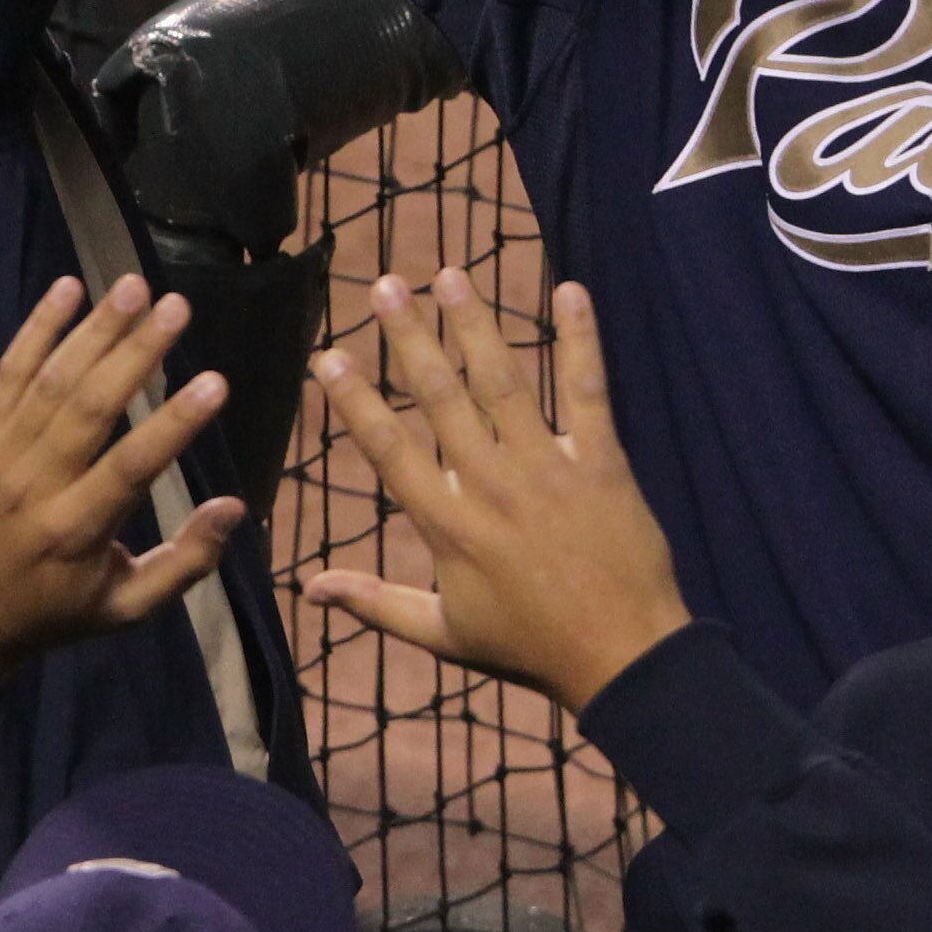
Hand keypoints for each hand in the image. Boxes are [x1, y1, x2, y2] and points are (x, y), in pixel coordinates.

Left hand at [0, 277, 240, 699]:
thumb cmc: (51, 611)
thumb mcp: (123, 609)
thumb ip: (184, 564)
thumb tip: (237, 508)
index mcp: (75, 533)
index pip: (130, 468)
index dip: (173, 424)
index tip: (216, 382)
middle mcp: (35, 488)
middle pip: (88, 409)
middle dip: (136, 354)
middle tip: (178, 307)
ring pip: (51, 382)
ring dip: (94, 330)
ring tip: (135, 286)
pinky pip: (6, 375)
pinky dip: (36, 330)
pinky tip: (66, 289)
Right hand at [302, 274, 686, 716]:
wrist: (620, 655)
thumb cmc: (529, 646)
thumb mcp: (443, 632)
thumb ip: (376, 602)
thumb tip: (311, 588)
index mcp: (448, 527)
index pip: (389, 451)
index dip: (356, 402)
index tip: (328, 357)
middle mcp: (491, 487)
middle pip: (439, 399)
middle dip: (409, 338)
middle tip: (384, 285)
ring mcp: (548, 468)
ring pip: (503, 383)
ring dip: (475, 325)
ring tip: (449, 275)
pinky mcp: (601, 460)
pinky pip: (588, 389)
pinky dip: (579, 338)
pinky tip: (570, 290)